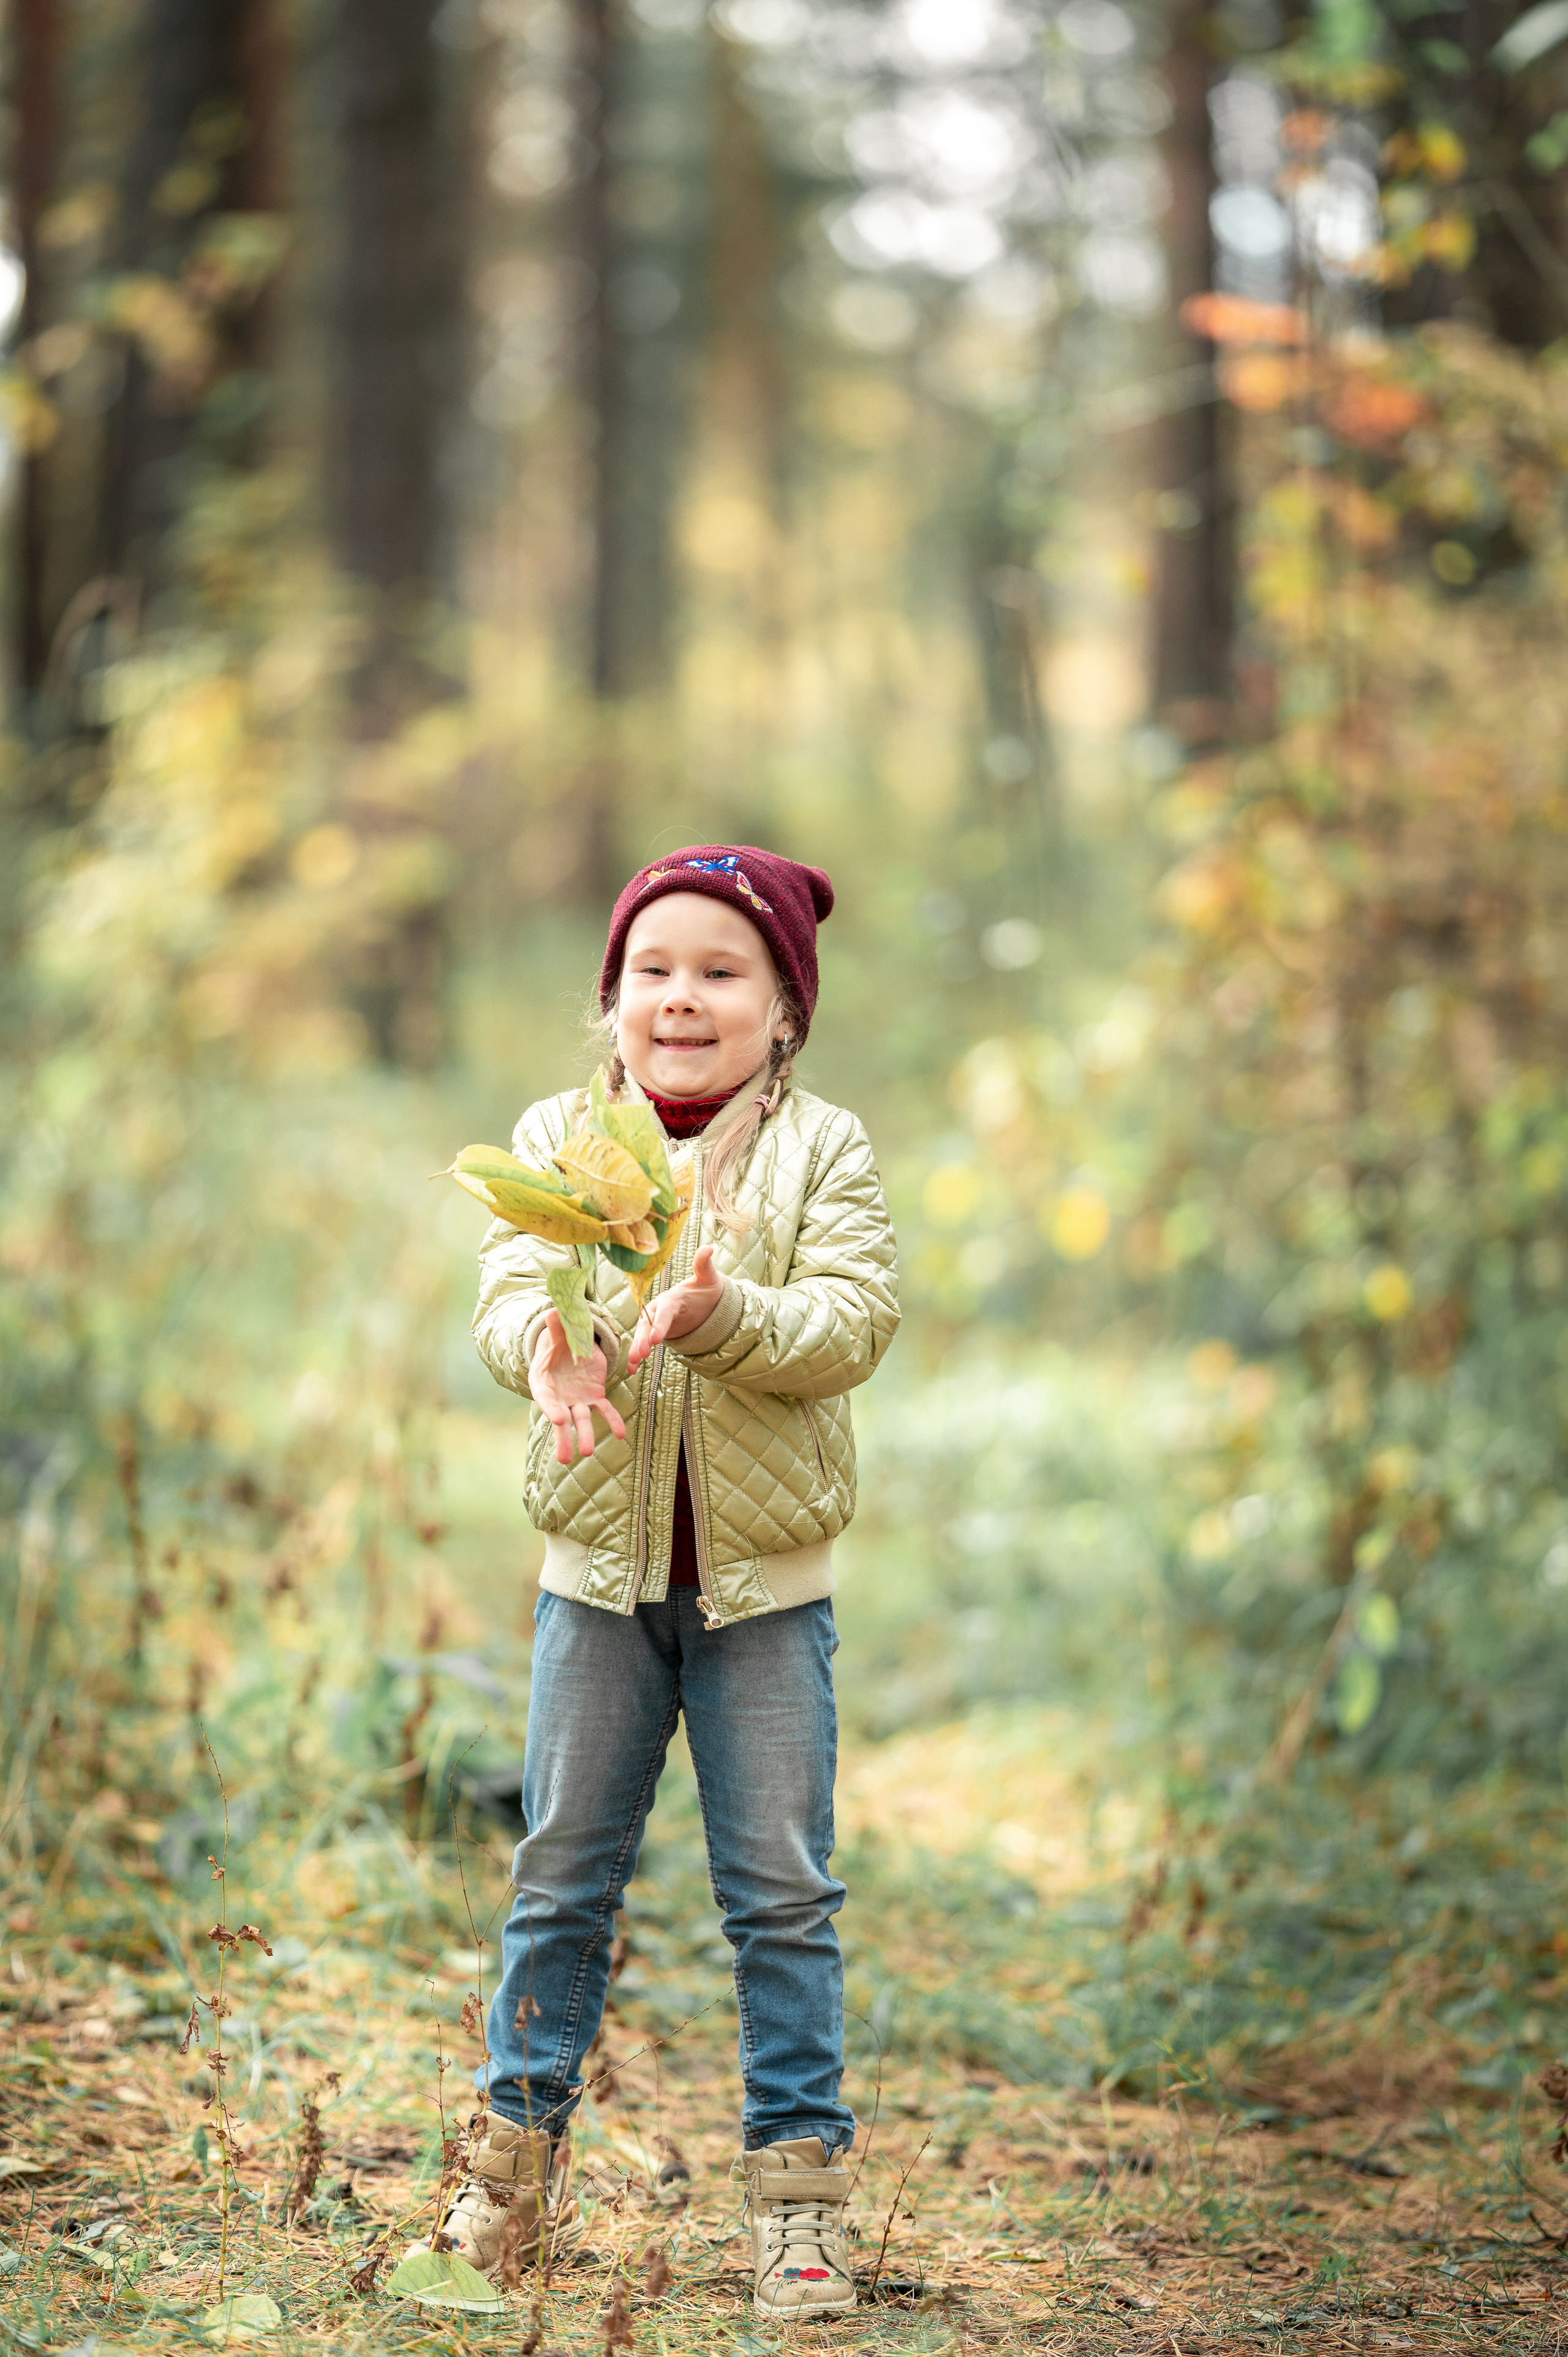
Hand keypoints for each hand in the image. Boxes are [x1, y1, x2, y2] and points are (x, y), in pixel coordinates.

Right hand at [530, 1311, 627, 1465]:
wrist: (570, 1347)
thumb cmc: (557, 1341)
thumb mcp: (557, 1332)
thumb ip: (557, 1325)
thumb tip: (554, 1310)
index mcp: (543, 1382)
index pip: (545, 1398)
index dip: (550, 1409)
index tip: (558, 1418)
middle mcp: (559, 1397)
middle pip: (561, 1419)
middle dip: (563, 1437)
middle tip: (565, 1458)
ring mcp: (576, 1400)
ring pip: (582, 1420)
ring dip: (586, 1436)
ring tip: (587, 1453)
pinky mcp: (594, 1398)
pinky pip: (604, 1411)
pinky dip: (613, 1421)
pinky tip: (621, 1434)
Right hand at [626, 1244, 724, 1374]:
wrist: (704, 1303)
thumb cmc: (706, 1290)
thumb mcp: (708, 1279)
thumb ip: (704, 1265)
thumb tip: (709, 1247)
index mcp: (672, 1297)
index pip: (665, 1310)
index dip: (660, 1323)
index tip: (656, 1338)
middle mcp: (659, 1309)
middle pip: (648, 1324)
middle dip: (643, 1339)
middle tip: (641, 1354)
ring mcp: (655, 1322)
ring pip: (642, 1335)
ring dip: (636, 1349)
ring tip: (633, 1365)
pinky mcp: (654, 1333)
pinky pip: (643, 1344)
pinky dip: (636, 1356)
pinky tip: (632, 1370)